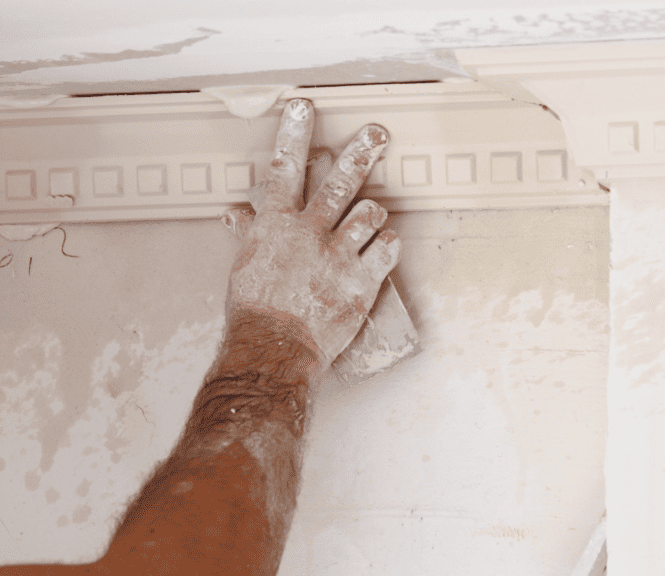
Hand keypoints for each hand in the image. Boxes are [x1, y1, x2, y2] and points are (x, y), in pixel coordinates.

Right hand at [223, 99, 399, 363]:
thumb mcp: (245, 265)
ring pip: (369, 213)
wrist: (274, 347)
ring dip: (373, 213)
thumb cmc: (255, 309)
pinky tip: (384, 246)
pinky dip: (388, 244)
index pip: (283, 168)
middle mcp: (310, 232)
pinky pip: (387, 249)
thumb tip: (235, 213)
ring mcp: (339, 255)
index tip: (304, 106)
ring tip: (372, 217)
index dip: (293, 133)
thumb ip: (249, 233)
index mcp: (277, 225)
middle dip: (361, 152)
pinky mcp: (362, 281)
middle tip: (378, 132)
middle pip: (340, 181)